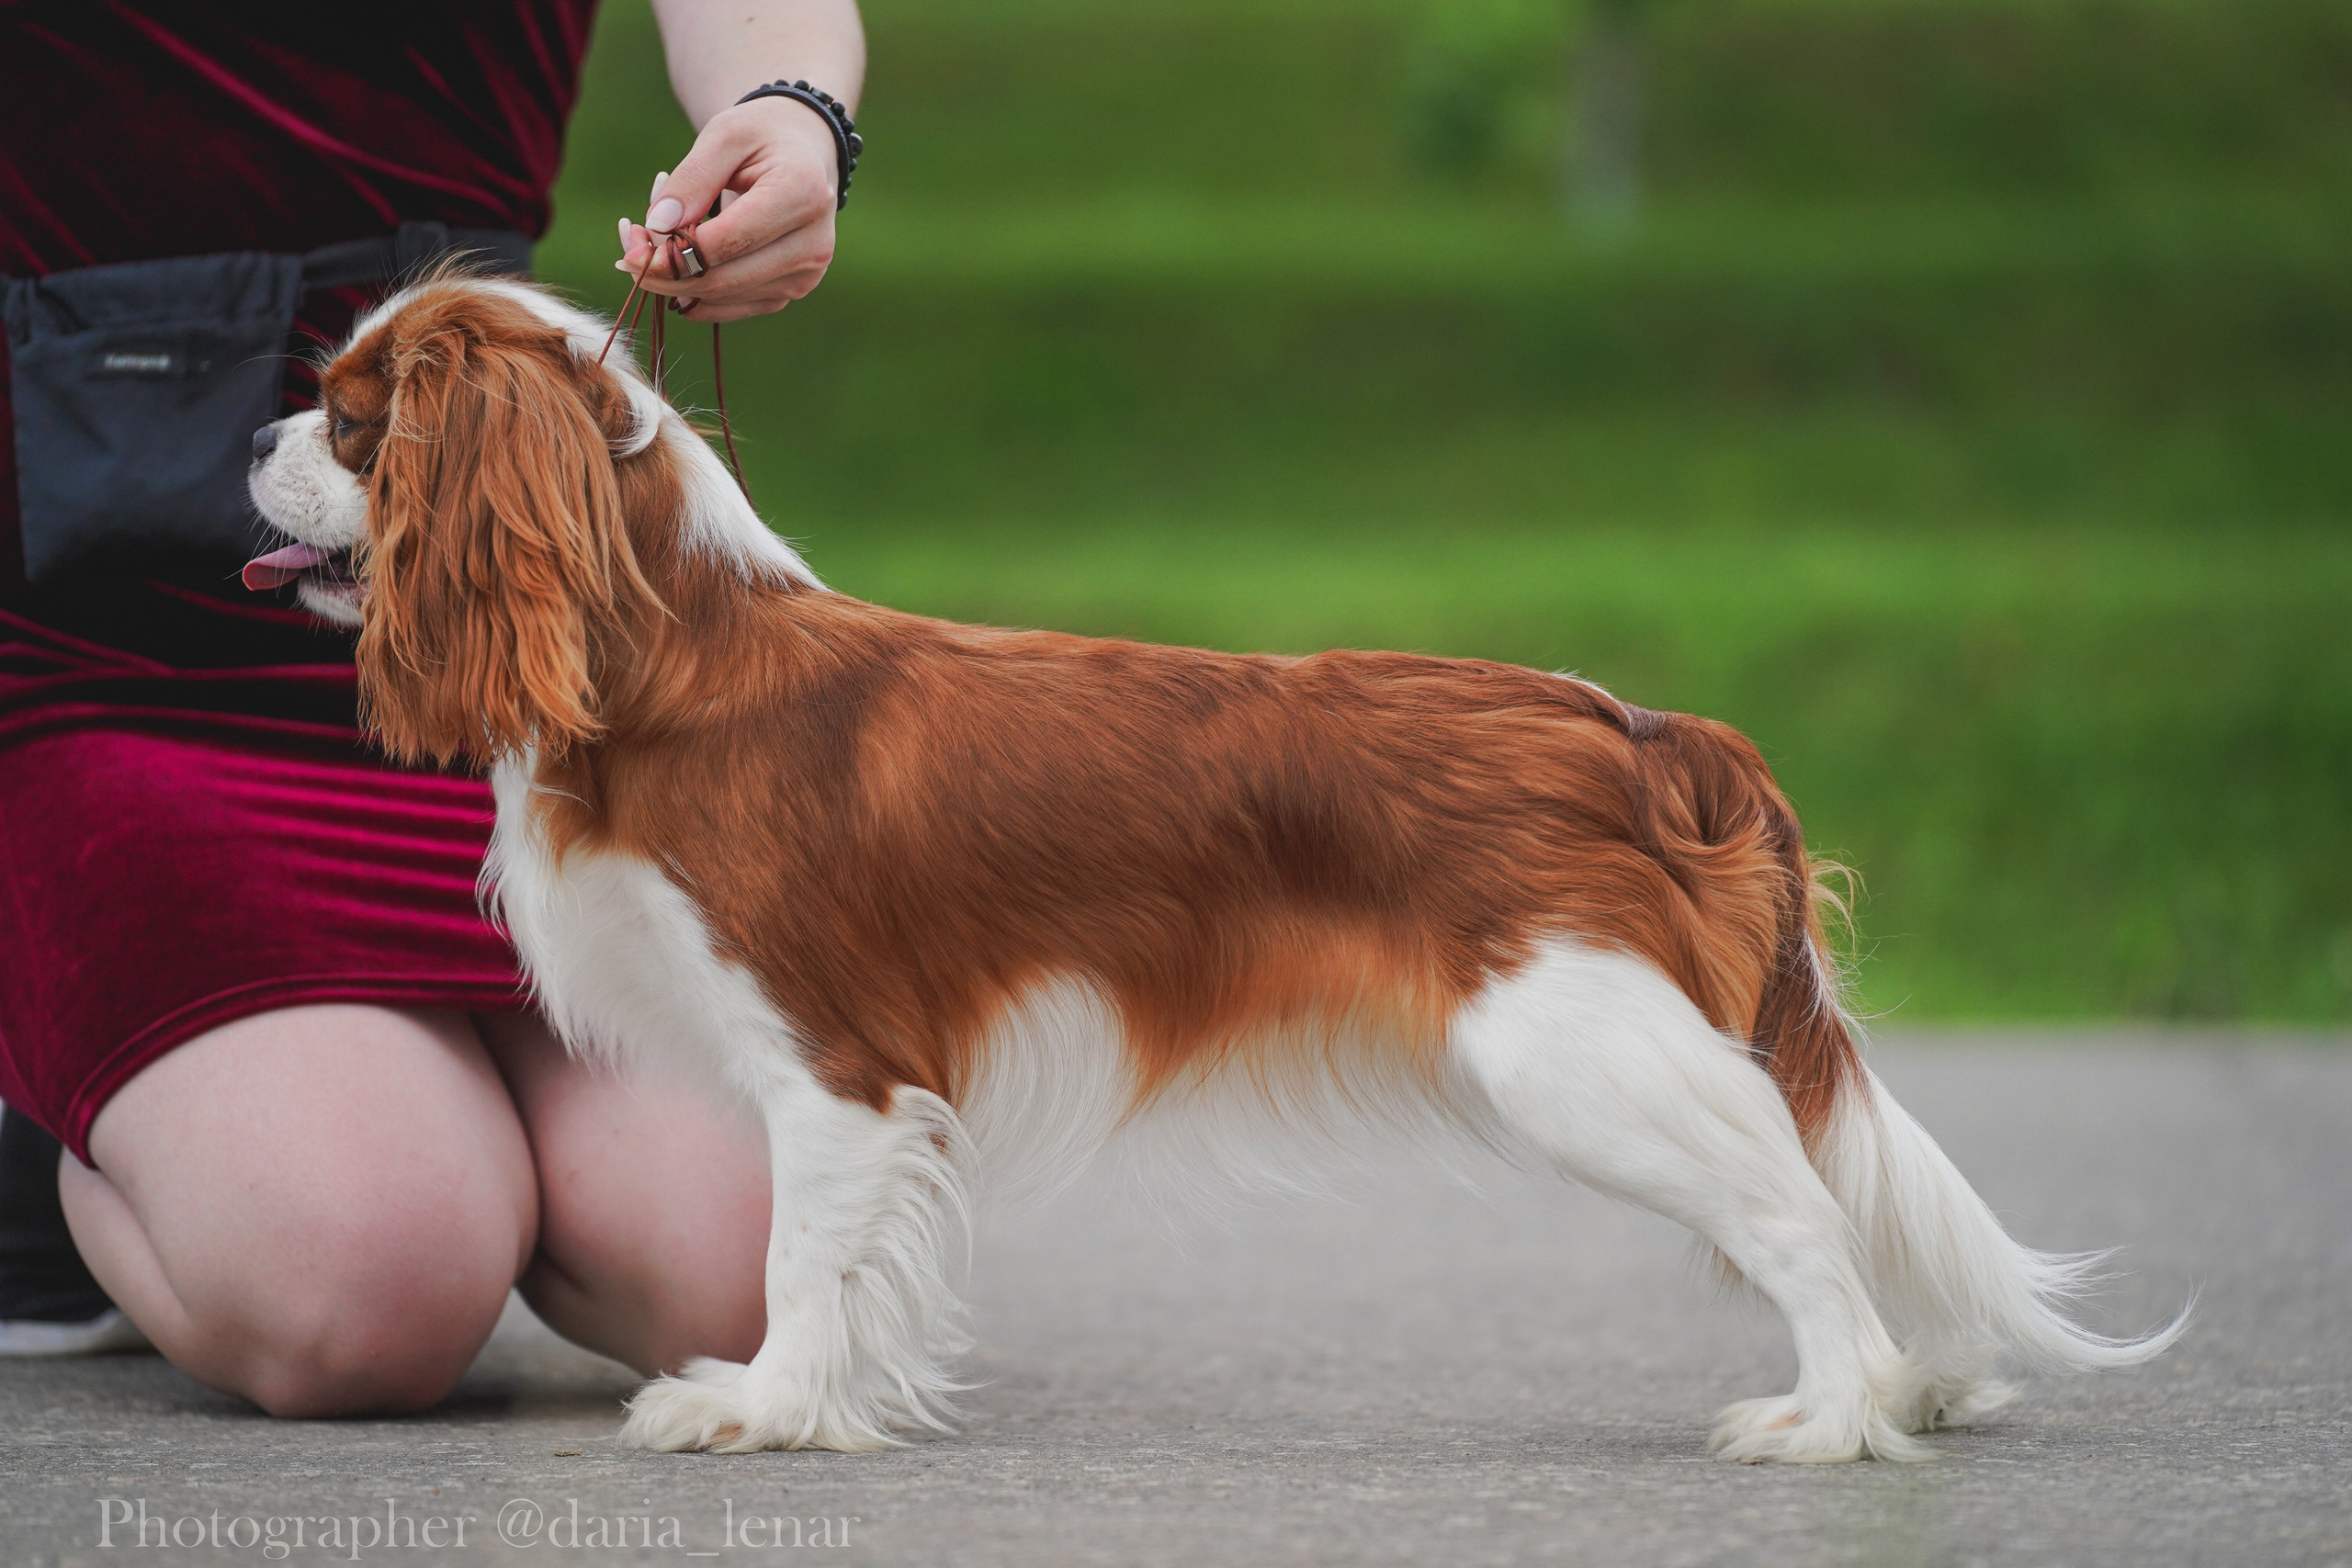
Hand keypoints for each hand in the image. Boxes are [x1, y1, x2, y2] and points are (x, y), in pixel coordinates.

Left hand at [615, 96, 840, 322]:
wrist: (804, 152)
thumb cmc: (761, 137)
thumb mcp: (724, 134)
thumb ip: (691, 179)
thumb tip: (659, 226)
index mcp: (802, 195)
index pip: (728, 241)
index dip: (674, 249)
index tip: (632, 238)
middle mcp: (812, 244)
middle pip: (724, 278)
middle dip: (666, 271)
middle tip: (628, 250)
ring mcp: (805, 275)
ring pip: (724, 298)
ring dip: (676, 283)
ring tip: (649, 249)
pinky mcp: (791, 291)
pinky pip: (732, 307)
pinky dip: (694, 294)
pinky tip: (673, 269)